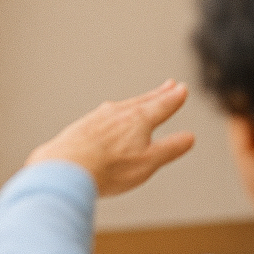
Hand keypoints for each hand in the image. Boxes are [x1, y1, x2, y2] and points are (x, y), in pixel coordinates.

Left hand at [25, 80, 194, 195]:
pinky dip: (116, 113)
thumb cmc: (108, 169)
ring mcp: (98, 117)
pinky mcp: (83, 126)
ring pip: (123, 106)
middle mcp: (118, 112)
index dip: (174, 98)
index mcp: (139, 119)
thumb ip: (170, 149)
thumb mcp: (149, 162)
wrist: (65, 168)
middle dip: (158, 94)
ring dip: (138, 101)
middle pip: (143, 101)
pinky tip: (110, 117)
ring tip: (144, 100)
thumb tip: (189, 137)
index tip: (182, 89)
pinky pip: (105, 115)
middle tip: (169, 85)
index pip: (162, 105)